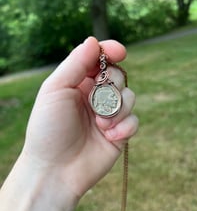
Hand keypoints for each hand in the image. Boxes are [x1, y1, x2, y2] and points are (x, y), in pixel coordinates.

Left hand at [23, 37, 137, 197]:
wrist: (55, 169)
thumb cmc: (49, 128)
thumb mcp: (55, 90)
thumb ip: (75, 64)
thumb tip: (94, 41)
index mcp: (78, 83)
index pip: (100, 59)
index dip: (111, 51)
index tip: (120, 52)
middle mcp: (95, 96)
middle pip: (118, 76)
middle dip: (112, 86)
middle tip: (97, 101)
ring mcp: (108, 115)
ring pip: (130, 97)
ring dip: (117, 110)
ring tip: (100, 125)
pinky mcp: (119, 133)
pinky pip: (134, 120)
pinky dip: (125, 127)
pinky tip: (110, 137)